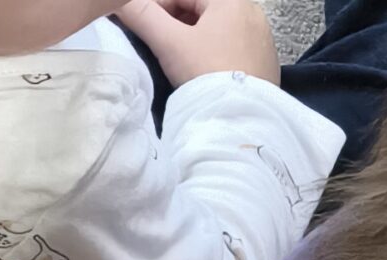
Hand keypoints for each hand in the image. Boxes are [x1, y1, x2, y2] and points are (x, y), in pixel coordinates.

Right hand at [115, 0, 279, 81]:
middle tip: (159, 44)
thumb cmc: (207, 75)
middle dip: (177, 23)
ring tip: (179, 62)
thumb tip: (121, 4)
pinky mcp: (265, 62)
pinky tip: (203, 74)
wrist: (241, 122)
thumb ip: (144, 17)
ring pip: (218, 30)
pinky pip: (234, 49)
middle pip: (203, 10)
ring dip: (195, 39)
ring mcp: (261, 37)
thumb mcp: (170, 44)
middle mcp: (251, 11)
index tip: (143, 25)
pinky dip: (215, 55)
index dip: (157, 7)